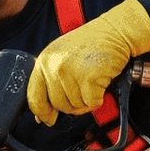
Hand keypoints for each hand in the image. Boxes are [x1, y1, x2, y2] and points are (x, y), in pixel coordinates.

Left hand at [27, 0, 149, 124]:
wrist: (115, 31)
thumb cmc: (91, 43)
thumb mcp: (62, 57)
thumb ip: (50, 81)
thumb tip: (43, 113)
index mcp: (44, 61)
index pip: (34, 96)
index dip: (42, 112)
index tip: (48, 119)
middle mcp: (54, 66)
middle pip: (57, 104)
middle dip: (72, 105)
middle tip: (83, 93)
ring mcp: (70, 72)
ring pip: (75, 105)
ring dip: (86, 100)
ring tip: (92, 83)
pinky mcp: (88, 78)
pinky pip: (90, 103)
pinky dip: (98, 99)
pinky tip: (100, 84)